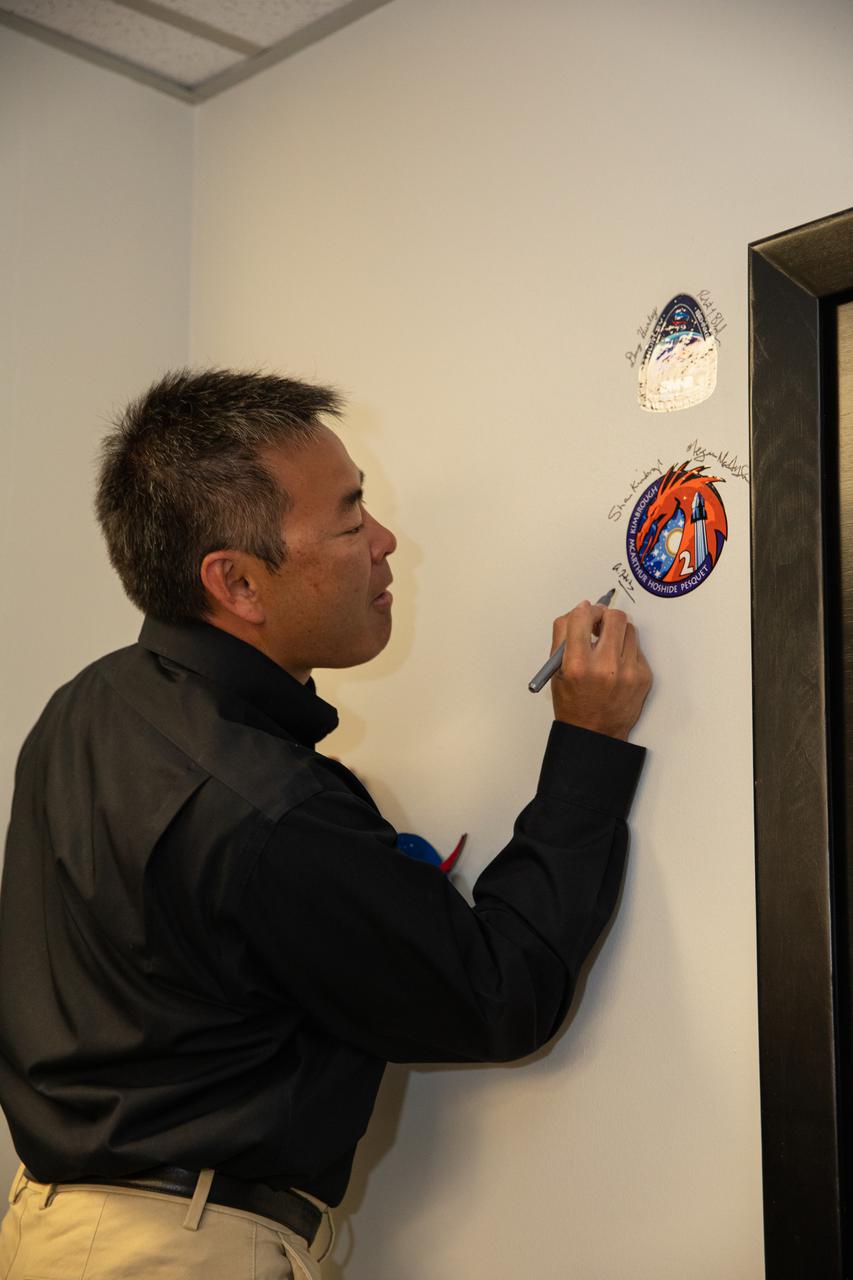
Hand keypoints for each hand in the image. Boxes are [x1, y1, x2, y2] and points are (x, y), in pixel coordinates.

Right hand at [549, 601, 651, 740]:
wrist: (595, 734)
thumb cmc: (573, 704)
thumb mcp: (556, 671)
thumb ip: (563, 637)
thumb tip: (580, 611)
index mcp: (577, 665)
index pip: (582, 617)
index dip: (584, 610)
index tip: (586, 612)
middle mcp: (604, 667)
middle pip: (613, 617)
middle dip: (605, 615)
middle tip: (600, 623)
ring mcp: (628, 672)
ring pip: (629, 629)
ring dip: (618, 632)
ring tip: (608, 647)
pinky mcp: (643, 676)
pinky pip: (638, 648)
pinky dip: (627, 651)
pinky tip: (617, 664)